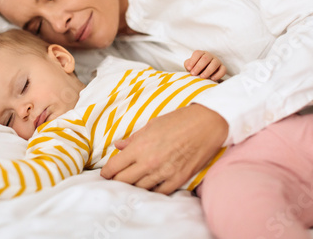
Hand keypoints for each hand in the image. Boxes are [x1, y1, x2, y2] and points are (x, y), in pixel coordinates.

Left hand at [100, 104, 227, 194]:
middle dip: (117, 180)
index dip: (107, 172)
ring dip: (134, 186)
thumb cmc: (178, 121)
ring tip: (132, 183)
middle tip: (117, 179)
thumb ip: (133, 139)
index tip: (105, 174)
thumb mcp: (152, 125)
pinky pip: (159, 193)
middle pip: (124, 181)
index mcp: (140, 147)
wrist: (206, 124)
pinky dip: (152, 191)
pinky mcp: (178, 179)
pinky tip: (149, 186)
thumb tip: (118, 146)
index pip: (114, 167)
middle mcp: (149, 162)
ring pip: (140, 189)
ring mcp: (164, 173)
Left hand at [184, 50, 226, 80]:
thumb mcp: (190, 66)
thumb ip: (188, 64)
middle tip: (193, 74)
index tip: (189, 69)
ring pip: (215, 63)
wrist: (204, 74)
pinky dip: (218, 74)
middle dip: (198, 66)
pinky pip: (223, 70)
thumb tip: (188, 66)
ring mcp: (217, 61)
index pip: (197, 54)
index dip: (192, 61)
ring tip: (202, 77)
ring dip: (208, 70)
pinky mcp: (222, 67)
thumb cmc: (196, 69)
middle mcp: (209, 56)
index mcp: (201, 53)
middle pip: (205, 58)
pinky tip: (212, 79)